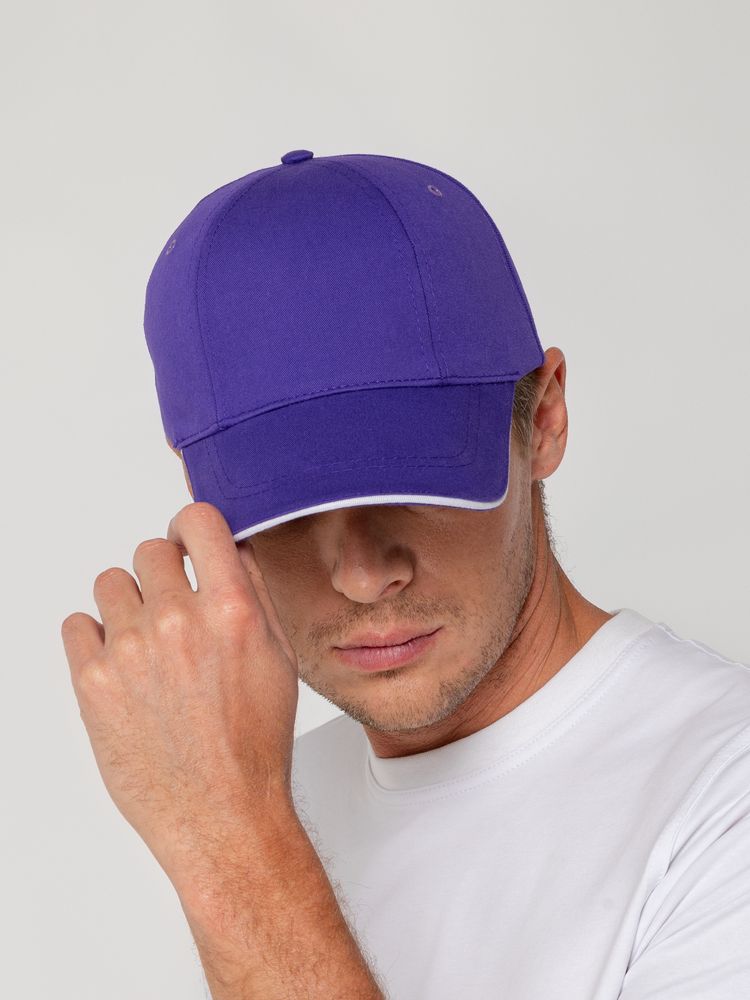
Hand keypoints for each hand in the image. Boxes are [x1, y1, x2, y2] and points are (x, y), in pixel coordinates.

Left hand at [60, 502, 299, 887]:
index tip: (188, 542)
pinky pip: (77, 624)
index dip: (191, 528)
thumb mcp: (278, 658)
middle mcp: (177, 622)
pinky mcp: (91, 682)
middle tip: (172, 610)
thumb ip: (252, 594)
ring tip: (147, 644)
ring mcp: (129, 651)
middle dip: (163, 573)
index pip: (196, 522)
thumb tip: (229, 551)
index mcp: (230, 610)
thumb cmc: (253, 743)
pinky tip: (123, 664)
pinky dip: (96, 637)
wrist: (221, 811)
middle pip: (149, 550)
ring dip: (128, 603)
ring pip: (110, 583)